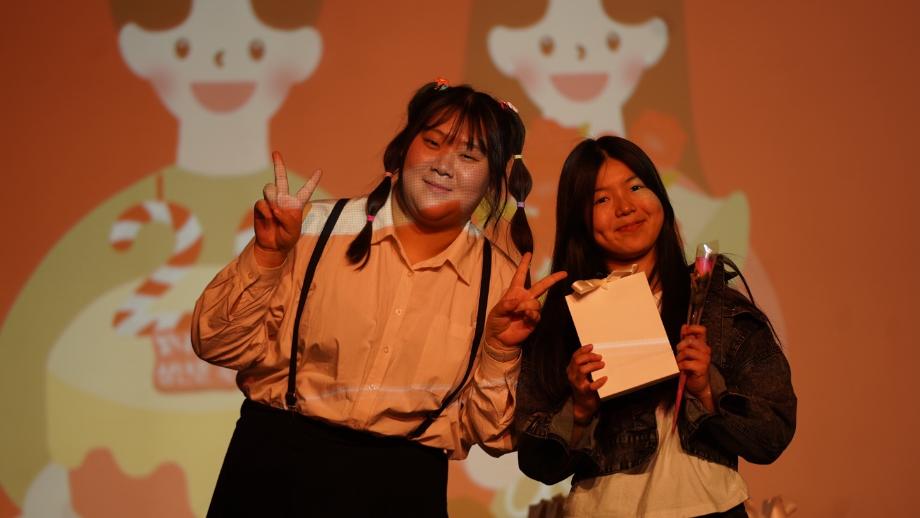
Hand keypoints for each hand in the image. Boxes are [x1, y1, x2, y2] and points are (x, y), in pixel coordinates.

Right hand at [253, 151, 321, 266]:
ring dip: (272, 197)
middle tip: (276, 153)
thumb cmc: (286, 238)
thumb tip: (275, 207)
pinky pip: (262, 203)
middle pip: (281, 178)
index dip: (312, 181)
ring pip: (269, 189)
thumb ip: (287, 218)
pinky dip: (266, 210)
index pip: (306, 190)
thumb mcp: (293, 230)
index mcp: (296, 204)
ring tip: (275, 211)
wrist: (272, 247)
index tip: (320, 171)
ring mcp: (271, 202)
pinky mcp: (261, 207)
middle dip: (278, 165)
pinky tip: (269, 218)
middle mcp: (283, 199)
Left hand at [485, 253, 566, 350]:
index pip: (520, 276)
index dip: (524, 265)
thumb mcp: (496, 312)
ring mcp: (530, 309)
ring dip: (528, 307)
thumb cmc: (496, 322)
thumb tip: (516, 301)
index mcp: (514, 292)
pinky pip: (537, 314)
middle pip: (541, 286)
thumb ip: (505, 305)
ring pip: (537, 302)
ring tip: (519, 313)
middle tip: (563, 273)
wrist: (500, 339)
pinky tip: (525, 318)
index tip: (528, 254)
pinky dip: (531, 315)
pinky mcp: (534, 320)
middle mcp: (525, 298)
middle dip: (552, 279)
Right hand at [567, 344, 606, 424]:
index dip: (583, 350)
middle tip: (600, 357)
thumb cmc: (584, 386)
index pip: (575, 356)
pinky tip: (605, 378)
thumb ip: (584, 363)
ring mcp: (578, 384)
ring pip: (583, 370)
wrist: (583, 405)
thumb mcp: (581, 373)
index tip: (592, 347)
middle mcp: (572, 376)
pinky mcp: (585, 392)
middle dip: (589, 357)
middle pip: (578, 361)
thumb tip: (591, 350)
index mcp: (571, 370)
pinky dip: (599, 381)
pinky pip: (591, 386)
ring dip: (594, 365)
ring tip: (602, 364)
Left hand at [676, 324, 713, 410]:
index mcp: (703, 344)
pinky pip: (686, 363)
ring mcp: (705, 359)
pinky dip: (680, 366)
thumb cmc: (692, 366)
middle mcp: (705, 350)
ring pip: (686, 352)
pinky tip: (681, 368)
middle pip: (690, 340)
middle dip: (680, 346)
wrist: (698, 383)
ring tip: (679, 363)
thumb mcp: (688, 351)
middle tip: (679, 353)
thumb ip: (686, 339)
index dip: (692, 328)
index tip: (685, 333)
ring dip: (679, 358)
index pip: (702, 330)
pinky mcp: (701, 368)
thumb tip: (684, 325)